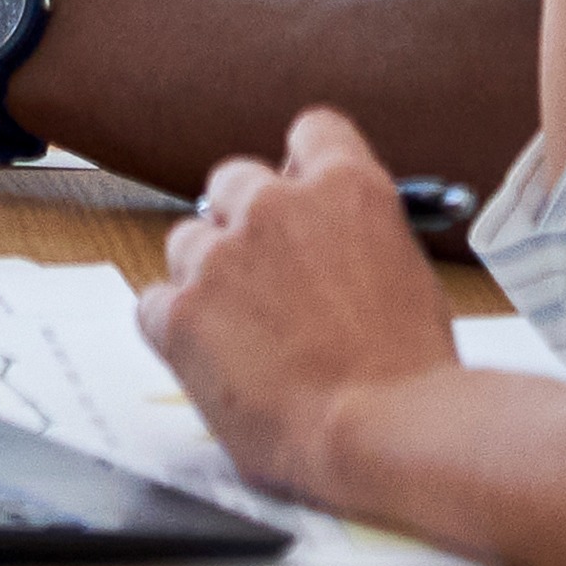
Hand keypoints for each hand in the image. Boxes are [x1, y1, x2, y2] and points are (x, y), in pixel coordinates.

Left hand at [135, 108, 460, 502]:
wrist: (382, 434)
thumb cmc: (410, 376)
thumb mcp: (408, 276)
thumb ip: (357, 237)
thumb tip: (331, 239)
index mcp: (346, 190)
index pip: (311, 131)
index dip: (302, 162)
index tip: (297, 188)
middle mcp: (275, 206)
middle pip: (232, 181)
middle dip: (243, 221)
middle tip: (264, 278)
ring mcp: (220, 255)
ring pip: (188, 242)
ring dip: (207, 278)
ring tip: (246, 337)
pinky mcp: (179, 308)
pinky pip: (155, 302)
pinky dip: (176, 329)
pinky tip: (213, 362)